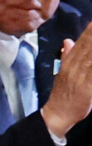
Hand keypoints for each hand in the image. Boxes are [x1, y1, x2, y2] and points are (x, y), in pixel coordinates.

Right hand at [42, 24, 91, 139]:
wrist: (57, 114)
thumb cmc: (63, 95)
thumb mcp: (62, 73)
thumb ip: (66, 56)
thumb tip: (67, 40)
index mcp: (68, 63)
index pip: (81, 43)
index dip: (89, 31)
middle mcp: (73, 68)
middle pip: (88, 47)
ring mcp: (80, 78)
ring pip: (91, 58)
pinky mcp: (87, 88)